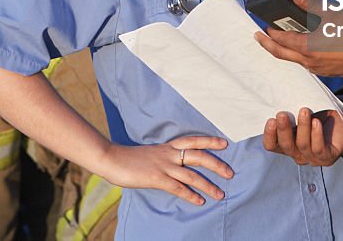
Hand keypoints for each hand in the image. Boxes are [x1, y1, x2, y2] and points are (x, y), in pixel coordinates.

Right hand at [101, 136, 231, 205]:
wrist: (112, 158)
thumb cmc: (129, 158)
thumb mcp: (151, 154)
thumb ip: (164, 158)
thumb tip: (174, 166)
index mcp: (168, 147)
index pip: (194, 140)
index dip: (210, 141)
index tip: (225, 143)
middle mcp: (169, 154)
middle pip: (199, 156)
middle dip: (217, 165)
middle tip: (230, 173)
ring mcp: (164, 166)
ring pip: (192, 175)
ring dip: (208, 185)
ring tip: (220, 194)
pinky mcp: (157, 178)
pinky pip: (178, 187)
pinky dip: (191, 195)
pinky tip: (199, 202)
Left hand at [255, 0, 342, 76]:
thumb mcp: (331, 13)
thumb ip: (310, 3)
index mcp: (306, 47)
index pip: (280, 39)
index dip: (269, 32)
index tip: (263, 26)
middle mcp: (309, 61)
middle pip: (281, 54)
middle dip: (267, 44)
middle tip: (258, 37)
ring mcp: (318, 69)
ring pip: (295, 60)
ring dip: (285, 50)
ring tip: (281, 40)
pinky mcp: (328, 72)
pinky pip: (308, 64)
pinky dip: (300, 55)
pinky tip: (305, 48)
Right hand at [263, 107, 342, 166]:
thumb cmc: (322, 116)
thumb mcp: (304, 113)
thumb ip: (292, 110)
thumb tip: (281, 94)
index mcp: (288, 143)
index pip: (272, 145)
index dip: (269, 135)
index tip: (271, 120)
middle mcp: (298, 153)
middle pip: (286, 146)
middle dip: (283, 130)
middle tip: (283, 114)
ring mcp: (312, 158)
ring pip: (302, 145)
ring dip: (302, 127)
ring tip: (304, 111)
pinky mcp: (327, 158)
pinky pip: (318, 148)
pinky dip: (316, 135)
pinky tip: (316, 122)